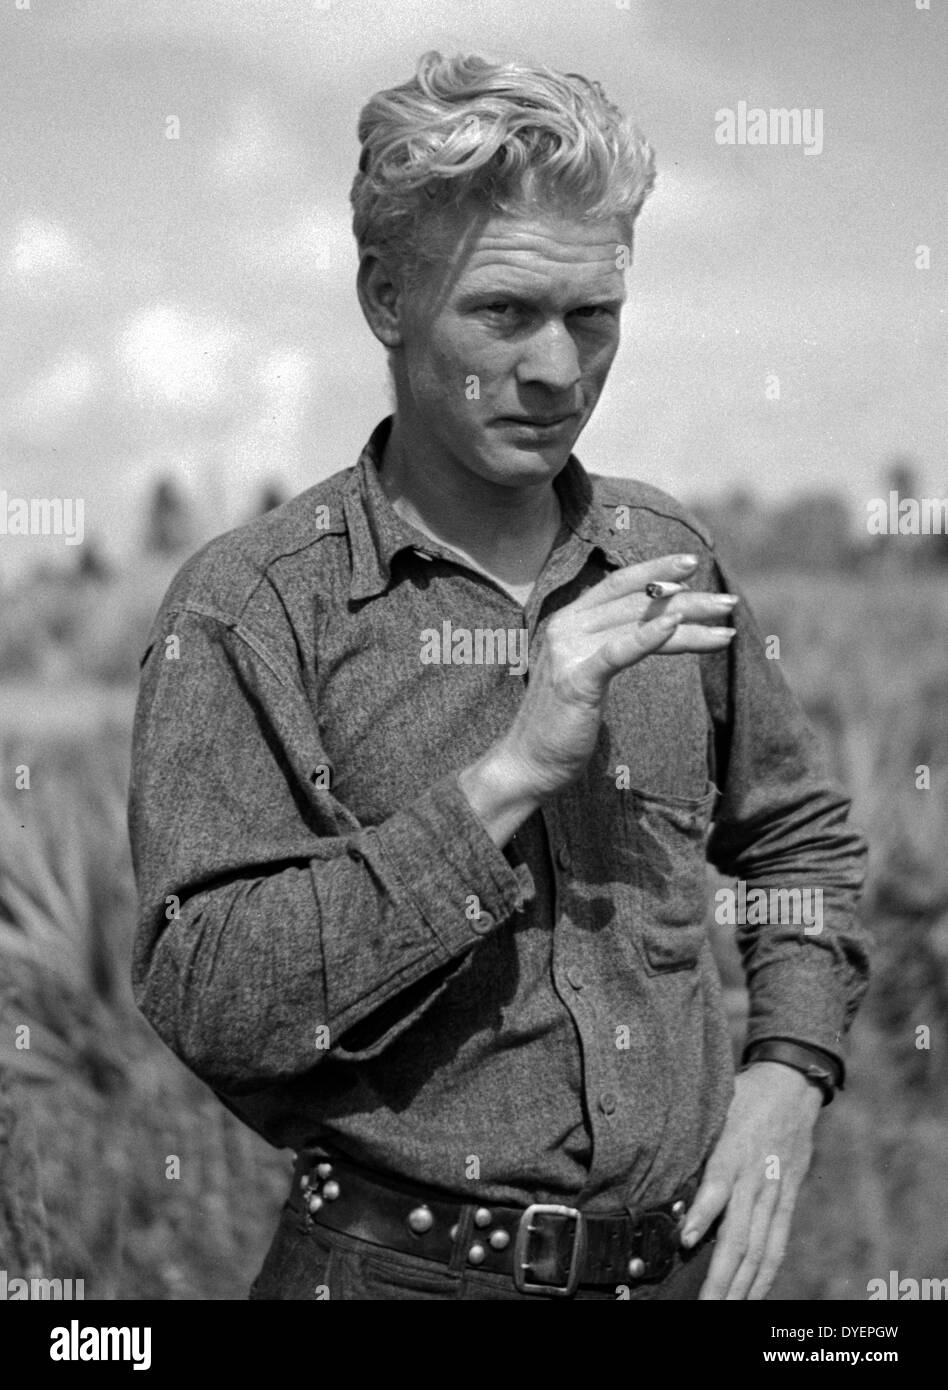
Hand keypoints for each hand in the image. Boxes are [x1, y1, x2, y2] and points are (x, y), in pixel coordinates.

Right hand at [498, 552, 736, 799]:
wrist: (528, 762)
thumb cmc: (564, 722)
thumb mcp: (590, 672)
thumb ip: (611, 644)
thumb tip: (653, 625)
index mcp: (569, 620)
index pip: (619, 584)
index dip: (656, 570)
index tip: (694, 563)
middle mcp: (566, 626)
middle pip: (636, 602)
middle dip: (688, 598)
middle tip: (729, 601)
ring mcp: (568, 650)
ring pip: (637, 624)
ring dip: (687, 620)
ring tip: (726, 624)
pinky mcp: (576, 679)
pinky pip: (618, 651)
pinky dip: (648, 636)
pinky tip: (674, 625)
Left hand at [679, 1061, 822, 1299]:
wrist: (792, 1085)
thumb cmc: (742, 1095)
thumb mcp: (713, 1107)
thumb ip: (694, 1140)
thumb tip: (659, 1162)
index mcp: (732, 1153)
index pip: (717, 1189)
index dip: (701, 1216)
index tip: (685, 1241)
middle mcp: (755, 1178)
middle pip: (739, 1234)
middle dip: (722, 1274)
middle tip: (705, 1303)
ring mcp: (775, 1191)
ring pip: (760, 1247)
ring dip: (743, 1283)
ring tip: (727, 1308)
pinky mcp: (788, 1197)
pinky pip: (778, 1241)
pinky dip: (767, 1271)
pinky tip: (756, 1293)